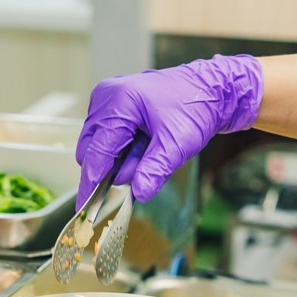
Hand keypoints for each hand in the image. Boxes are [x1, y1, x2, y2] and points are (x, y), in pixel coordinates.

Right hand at [75, 55, 262, 208]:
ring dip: (121, 160)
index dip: (91, 182)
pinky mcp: (113, 107)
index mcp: (119, 101)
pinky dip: (125, 151)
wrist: (211, 90)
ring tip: (150, 151)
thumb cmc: (196, 107)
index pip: (97, 151)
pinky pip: (109, 139)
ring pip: (100, 146)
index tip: (86, 206)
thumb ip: (154, 170)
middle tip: (142, 170)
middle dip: (112, 169)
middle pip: (91, 149)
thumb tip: (138, 193)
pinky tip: (145, 146)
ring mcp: (108, 100)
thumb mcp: (177, 144)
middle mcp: (107, 97)